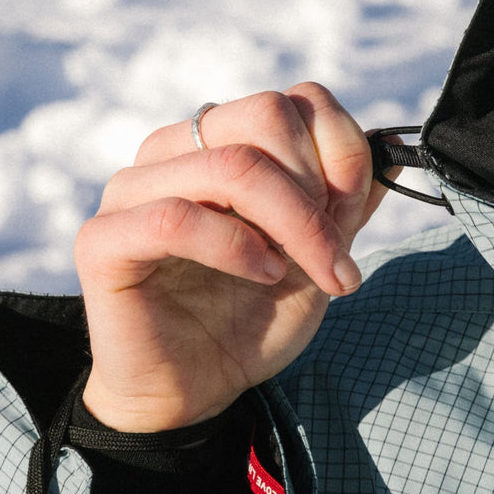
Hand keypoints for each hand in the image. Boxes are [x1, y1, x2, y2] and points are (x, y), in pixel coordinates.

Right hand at [75, 83, 387, 430]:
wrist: (195, 393)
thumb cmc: (247, 321)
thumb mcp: (316, 258)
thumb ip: (345, 202)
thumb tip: (389, 151)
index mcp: (219, 143)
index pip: (293, 100)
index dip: (341, 151)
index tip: (355, 216)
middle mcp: (171, 152)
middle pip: (265, 116)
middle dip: (319, 189)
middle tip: (333, 256)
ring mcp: (131, 190)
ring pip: (231, 165)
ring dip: (291, 224)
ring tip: (300, 273)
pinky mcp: (103, 240)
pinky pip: (176, 218)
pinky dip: (235, 245)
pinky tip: (261, 274)